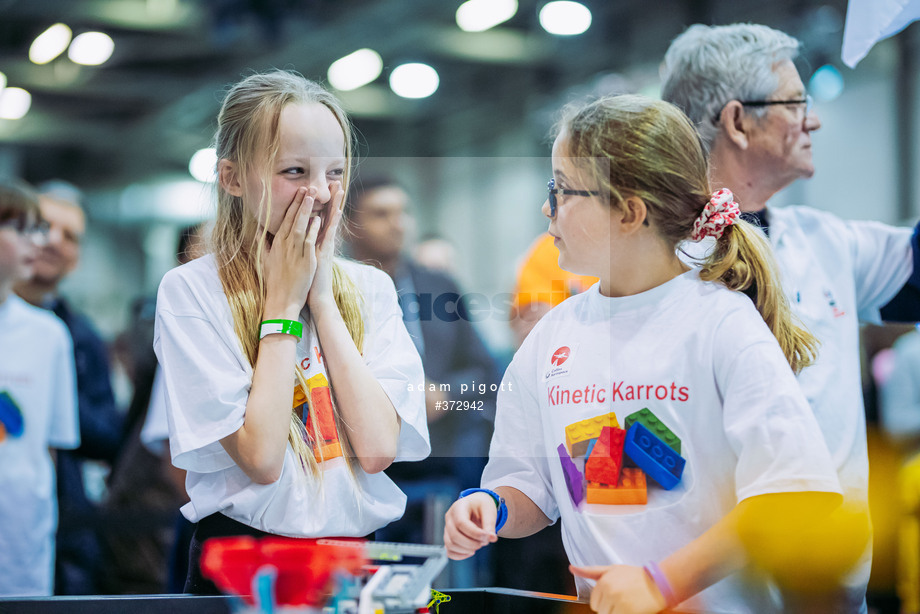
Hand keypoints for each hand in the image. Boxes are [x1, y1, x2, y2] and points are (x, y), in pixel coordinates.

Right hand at [263, 186, 320, 316]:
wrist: (281, 299)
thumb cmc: (275, 280)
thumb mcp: (265, 258)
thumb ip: (262, 242)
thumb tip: (258, 228)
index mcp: (277, 243)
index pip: (285, 219)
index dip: (293, 204)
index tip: (299, 191)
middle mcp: (285, 245)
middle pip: (293, 219)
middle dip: (300, 202)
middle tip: (307, 186)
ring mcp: (295, 252)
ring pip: (300, 227)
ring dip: (306, 210)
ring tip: (312, 196)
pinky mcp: (304, 261)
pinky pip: (308, 242)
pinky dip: (312, 231)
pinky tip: (318, 219)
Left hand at [307, 181, 344, 311]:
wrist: (313, 295)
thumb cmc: (304, 278)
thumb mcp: (299, 258)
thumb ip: (296, 245)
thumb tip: (287, 235)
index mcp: (314, 239)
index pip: (317, 216)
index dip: (318, 201)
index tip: (319, 187)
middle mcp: (322, 240)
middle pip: (327, 213)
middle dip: (330, 197)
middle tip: (334, 181)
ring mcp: (326, 245)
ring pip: (331, 220)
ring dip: (335, 204)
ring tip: (339, 189)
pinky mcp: (326, 252)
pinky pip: (330, 234)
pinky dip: (332, 222)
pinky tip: (335, 211)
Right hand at [443, 492, 498, 559]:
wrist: (477, 505)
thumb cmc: (482, 506)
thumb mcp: (489, 511)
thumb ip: (490, 525)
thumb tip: (492, 538)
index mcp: (459, 507)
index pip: (461, 523)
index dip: (474, 533)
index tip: (487, 537)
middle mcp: (450, 518)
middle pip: (454, 536)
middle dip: (471, 543)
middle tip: (485, 542)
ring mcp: (447, 529)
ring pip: (450, 545)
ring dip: (466, 550)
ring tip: (479, 545)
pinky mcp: (448, 538)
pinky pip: (449, 551)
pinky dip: (460, 555)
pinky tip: (471, 551)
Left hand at [570, 564, 666, 613]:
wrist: (659, 582)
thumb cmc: (635, 577)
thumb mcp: (612, 569)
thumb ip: (590, 571)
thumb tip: (571, 568)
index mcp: (603, 581)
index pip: (594, 603)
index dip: (606, 602)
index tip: (618, 596)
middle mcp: (609, 591)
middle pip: (601, 612)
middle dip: (611, 609)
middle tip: (624, 600)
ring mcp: (619, 602)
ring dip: (617, 613)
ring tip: (629, 604)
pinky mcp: (628, 612)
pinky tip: (633, 609)